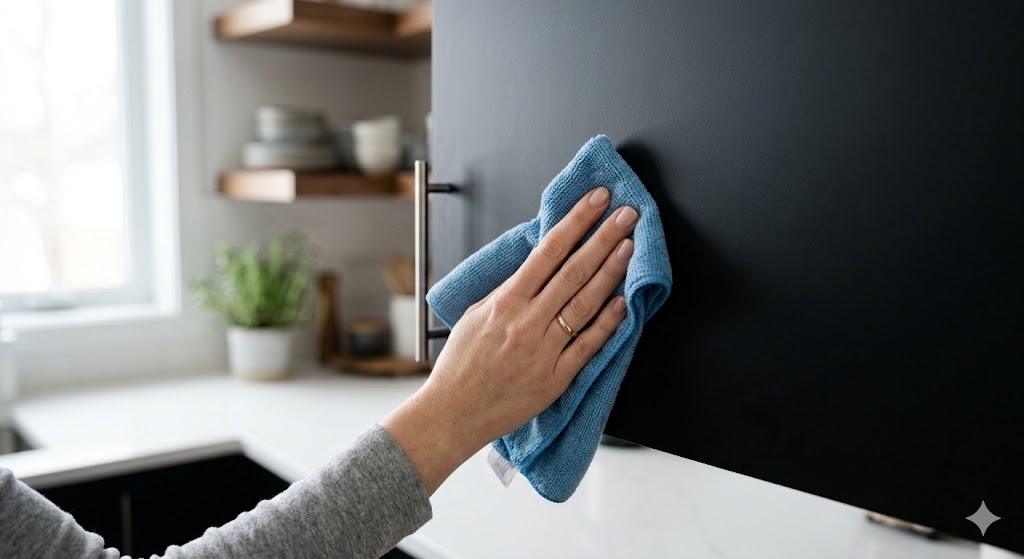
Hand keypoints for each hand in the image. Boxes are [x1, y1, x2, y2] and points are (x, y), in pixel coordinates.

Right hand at [381, 186, 636, 493]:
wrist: (454, 413)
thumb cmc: (461, 366)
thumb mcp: (476, 315)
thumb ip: (508, 291)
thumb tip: (537, 266)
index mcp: (505, 302)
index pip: (548, 251)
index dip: (576, 222)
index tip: (596, 202)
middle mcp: (527, 322)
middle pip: (573, 271)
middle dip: (603, 239)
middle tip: (626, 216)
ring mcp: (544, 350)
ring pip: (585, 303)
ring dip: (611, 272)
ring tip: (629, 247)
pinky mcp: (556, 377)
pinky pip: (588, 345)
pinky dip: (608, 323)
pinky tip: (623, 303)